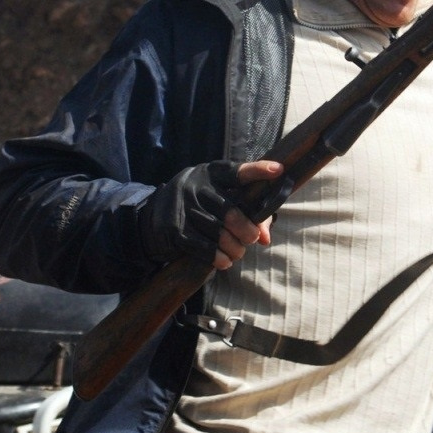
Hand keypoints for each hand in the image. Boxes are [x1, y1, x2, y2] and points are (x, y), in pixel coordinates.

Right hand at [138, 159, 280, 269]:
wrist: (154, 214)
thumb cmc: (200, 204)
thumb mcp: (219, 197)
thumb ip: (249, 213)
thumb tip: (266, 238)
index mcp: (212, 174)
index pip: (237, 172)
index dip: (257, 171)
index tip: (278, 170)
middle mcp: (196, 187)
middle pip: (230, 210)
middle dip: (247, 229)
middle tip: (252, 238)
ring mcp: (183, 207)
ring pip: (218, 232)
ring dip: (234, 248)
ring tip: (239, 252)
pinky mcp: (175, 229)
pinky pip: (202, 247)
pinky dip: (217, 257)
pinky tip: (225, 261)